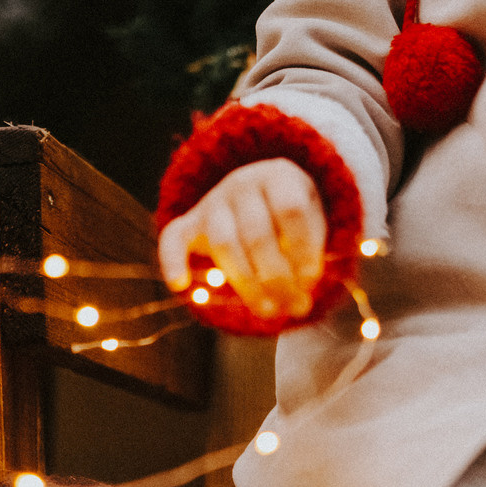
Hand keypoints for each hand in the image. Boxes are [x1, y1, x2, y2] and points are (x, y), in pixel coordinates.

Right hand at [157, 158, 326, 322]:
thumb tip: (304, 293)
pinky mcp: (190, 222)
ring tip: (269, 310)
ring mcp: (212, 201)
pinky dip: (171, 260)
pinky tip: (180, 284)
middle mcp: (242, 182)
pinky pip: (172, 238)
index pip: (290, 210)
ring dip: (247, 285)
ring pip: (224, 244)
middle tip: (296, 306)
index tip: (313, 281)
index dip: (304, 249)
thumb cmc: (292, 214)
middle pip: (257, 233)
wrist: (258, 189)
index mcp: (278, 175)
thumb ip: (313, 247)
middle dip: (279, 277)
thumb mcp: (314, 217)